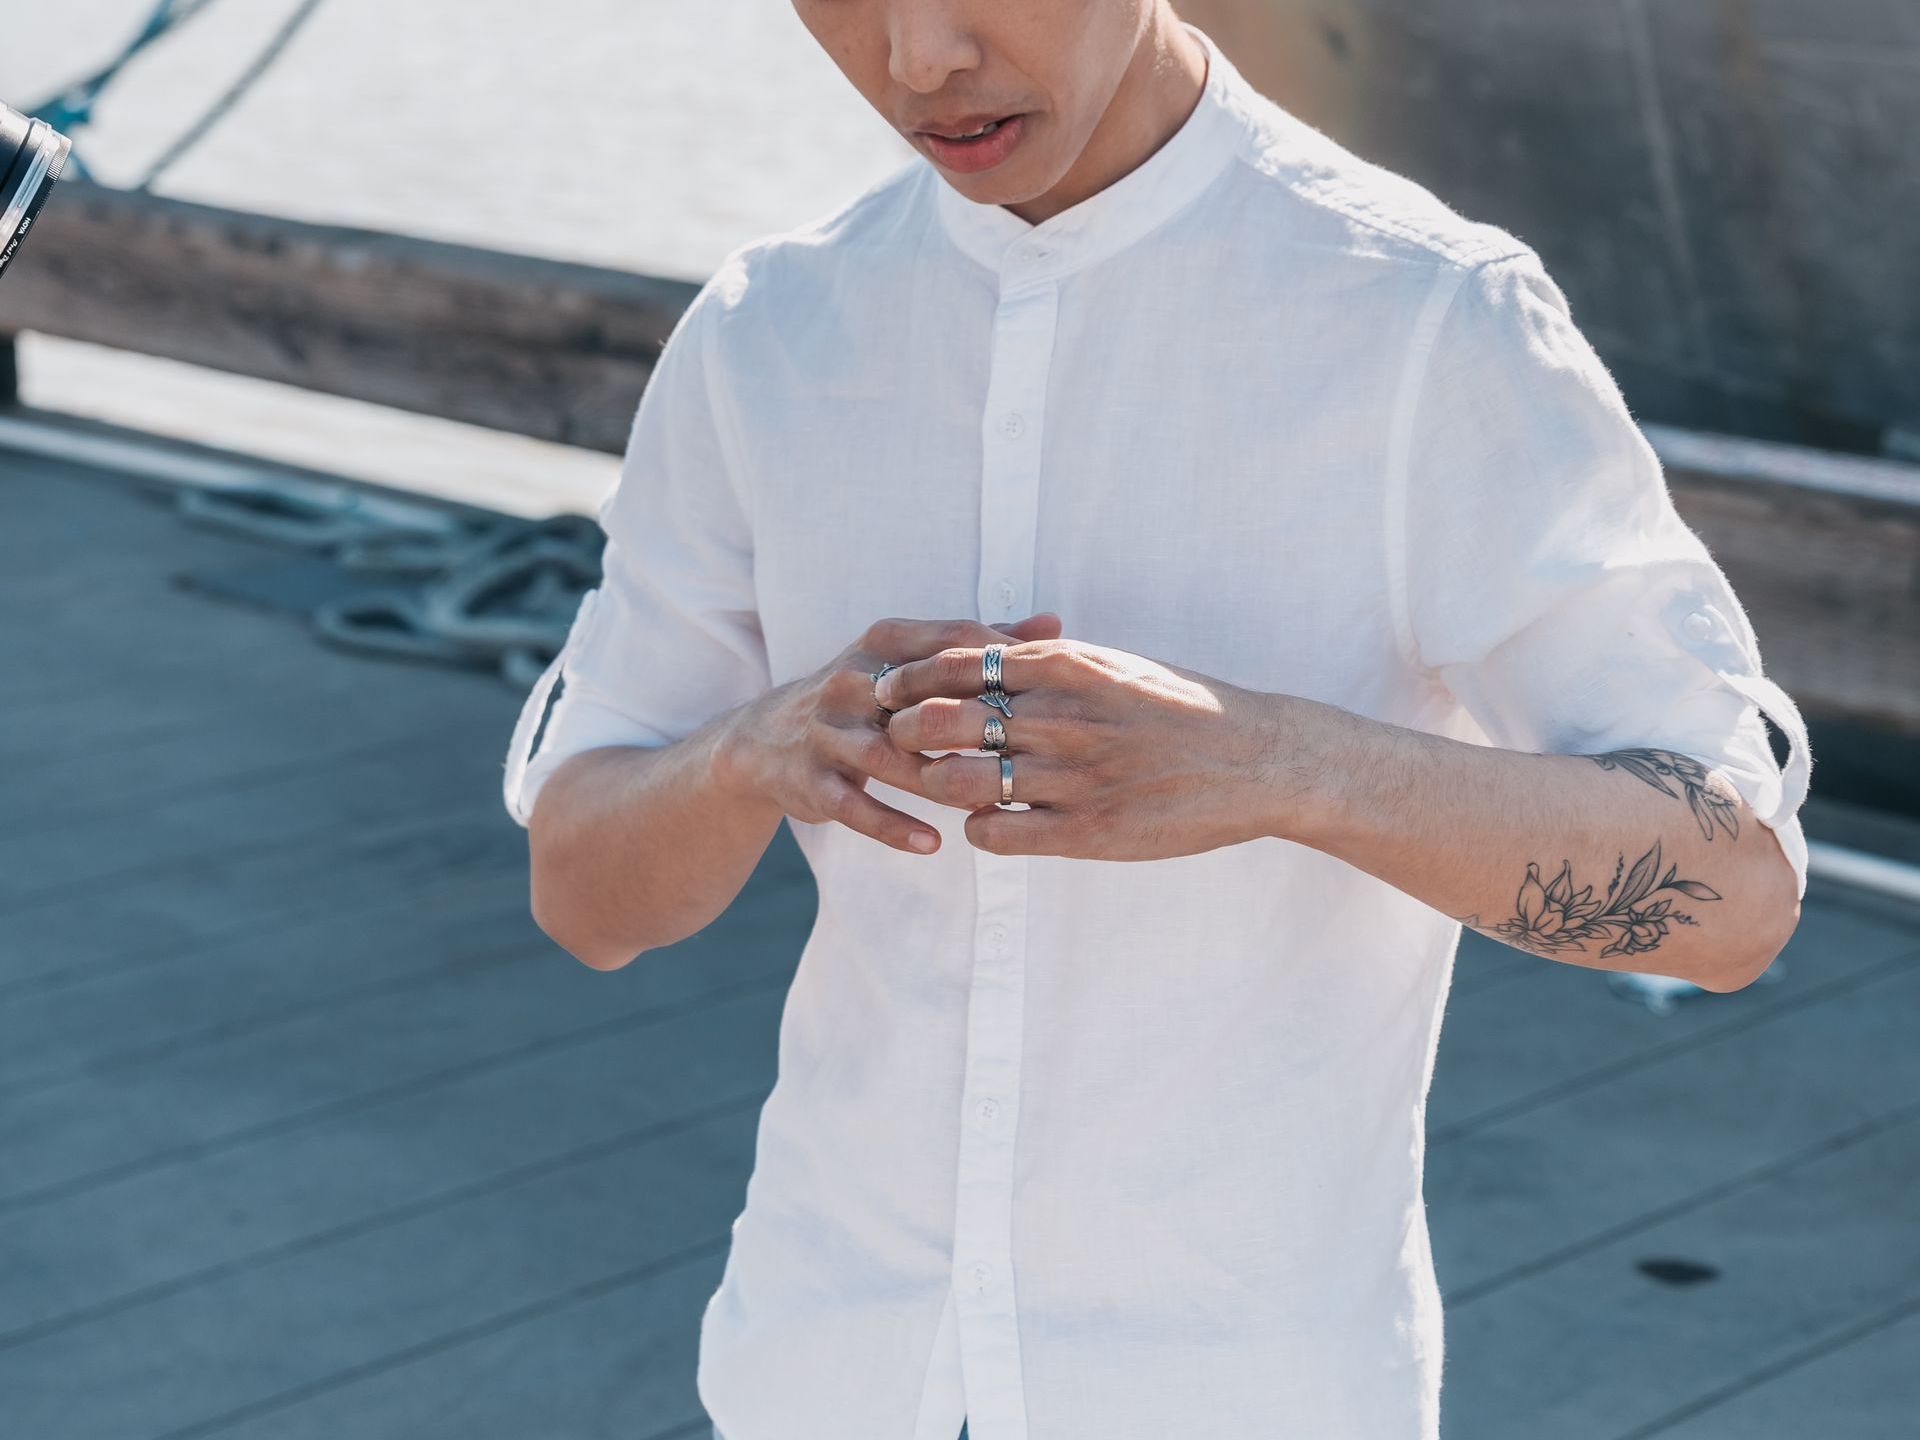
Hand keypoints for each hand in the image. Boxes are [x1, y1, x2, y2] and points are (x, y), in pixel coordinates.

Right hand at [712, 613, 1064, 853]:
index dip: (1004, 666)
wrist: (763, 741)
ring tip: (989, 802)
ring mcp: (826, 732)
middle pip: (923, 700)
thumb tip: (1054, 622)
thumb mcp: (908, 660)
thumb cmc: (861, 698)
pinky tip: (933, 842)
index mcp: (882, 643)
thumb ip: (978, 646)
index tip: (1053, 694)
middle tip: (1031, 753)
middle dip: (976, 725)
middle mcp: (851, 682)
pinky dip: (893, 827)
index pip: (952, 643)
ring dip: (941, 781)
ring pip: (891, 758)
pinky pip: (855, 806)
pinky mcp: (810, 780)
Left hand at [874, 636, 1316, 858]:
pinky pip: (996, 833)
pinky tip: (988, 824)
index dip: (908, 680)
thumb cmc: (1183, 708)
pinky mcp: (1087, 833)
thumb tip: (983, 652)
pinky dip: (978, 830)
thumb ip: (1047, 661)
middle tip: (898, 744)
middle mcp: (1062, 717)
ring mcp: (1073, 777)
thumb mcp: (1112, 665)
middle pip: (942, 723)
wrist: (1258, 761)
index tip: (890, 693)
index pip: (953, 663)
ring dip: (937, 786)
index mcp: (1065, 665)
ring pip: (959, 782)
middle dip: (907, 734)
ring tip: (942, 786)